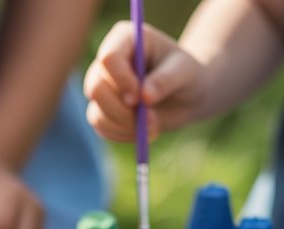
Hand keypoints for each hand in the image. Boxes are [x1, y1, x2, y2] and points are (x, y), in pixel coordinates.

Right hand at [83, 21, 207, 141]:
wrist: (187, 94)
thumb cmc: (188, 74)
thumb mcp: (184, 72)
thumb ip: (165, 80)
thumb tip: (144, 96)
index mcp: (125, 39)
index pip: (109, 58)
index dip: (121, 81)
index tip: (140, 98)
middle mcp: (108, 61)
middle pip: (96, 87)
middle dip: (121, 110)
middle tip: (149, 120)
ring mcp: (103, 86)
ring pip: (96, 111)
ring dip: (125, 126)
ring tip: (154, 127)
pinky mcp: (103, 108)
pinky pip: (102, 127)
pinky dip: (123, 134)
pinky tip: (144, 132)